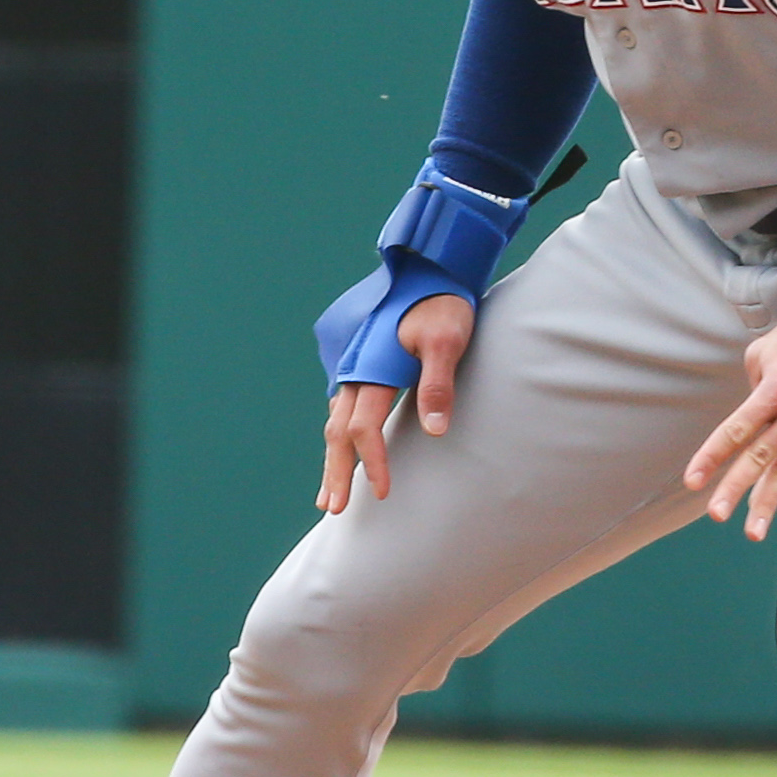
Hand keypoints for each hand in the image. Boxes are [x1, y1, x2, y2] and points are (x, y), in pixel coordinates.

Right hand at [318, 291, 476, 512]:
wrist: (430, 267)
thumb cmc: (443, 304)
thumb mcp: (447, 341)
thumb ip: (437, 385)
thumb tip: (434, 432)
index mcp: (372, 370)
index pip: (363, 429)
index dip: (372, 462)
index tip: (383, 492)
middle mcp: (355, 370)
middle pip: (337, 432)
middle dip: (336, 472)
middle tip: (332, 509)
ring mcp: (355, 366)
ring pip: (335, 420)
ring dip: (333, 457)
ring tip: (329, 491)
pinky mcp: (362, 362)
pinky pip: (342, 405)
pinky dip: (339, 433)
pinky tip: (341, 446)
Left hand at [684, 285, 776, 539]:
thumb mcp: (765, 351)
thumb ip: (752, 390)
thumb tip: (748, 422)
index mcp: (776, 387)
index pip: (736, 430)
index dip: (712, 457)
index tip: (693, 480)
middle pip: (760, 456)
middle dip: (736, 488)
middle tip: (716, 513)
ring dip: (768, 501)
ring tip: (752, 530)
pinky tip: (772, 494)